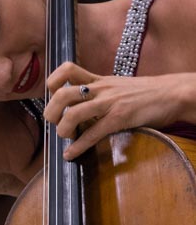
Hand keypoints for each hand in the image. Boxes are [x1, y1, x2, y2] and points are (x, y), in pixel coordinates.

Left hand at [45, 62, 186, 159]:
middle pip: (62, 94)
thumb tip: (80, 109)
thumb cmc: (145, 93)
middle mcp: (101, 89)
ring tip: (63, 138)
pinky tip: (71, 155)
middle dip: (51, 111)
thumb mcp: (117, 87)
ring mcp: (110, 103)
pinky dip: (78, 147)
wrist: (173, 93)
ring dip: (62, 129)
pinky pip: (93, 133)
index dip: (53, 82)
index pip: (67, 69)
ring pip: (74, 113)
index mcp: (99, 80)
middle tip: (53, 122)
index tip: (51, 97)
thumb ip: (99, 94)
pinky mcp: (120, 118)